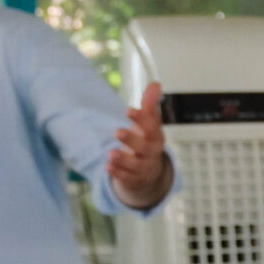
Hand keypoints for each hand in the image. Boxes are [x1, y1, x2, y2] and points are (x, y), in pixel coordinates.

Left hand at [111, 81, 171, 209]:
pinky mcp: (133, 178)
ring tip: (111, 154)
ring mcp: (142, 167)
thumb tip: (155, 84)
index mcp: (155, 137)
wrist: (150, 173)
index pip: (151, 127)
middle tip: (117, 132)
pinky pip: (126, 177)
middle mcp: (150, 152)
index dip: (141, 118)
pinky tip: (108, 167)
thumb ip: (150, 105)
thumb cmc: (147, 143)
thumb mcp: (150, 124)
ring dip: (123, 159)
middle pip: (144, 147)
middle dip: (131, 140)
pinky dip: (118, 173)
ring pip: (135, 164)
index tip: (129, 110)